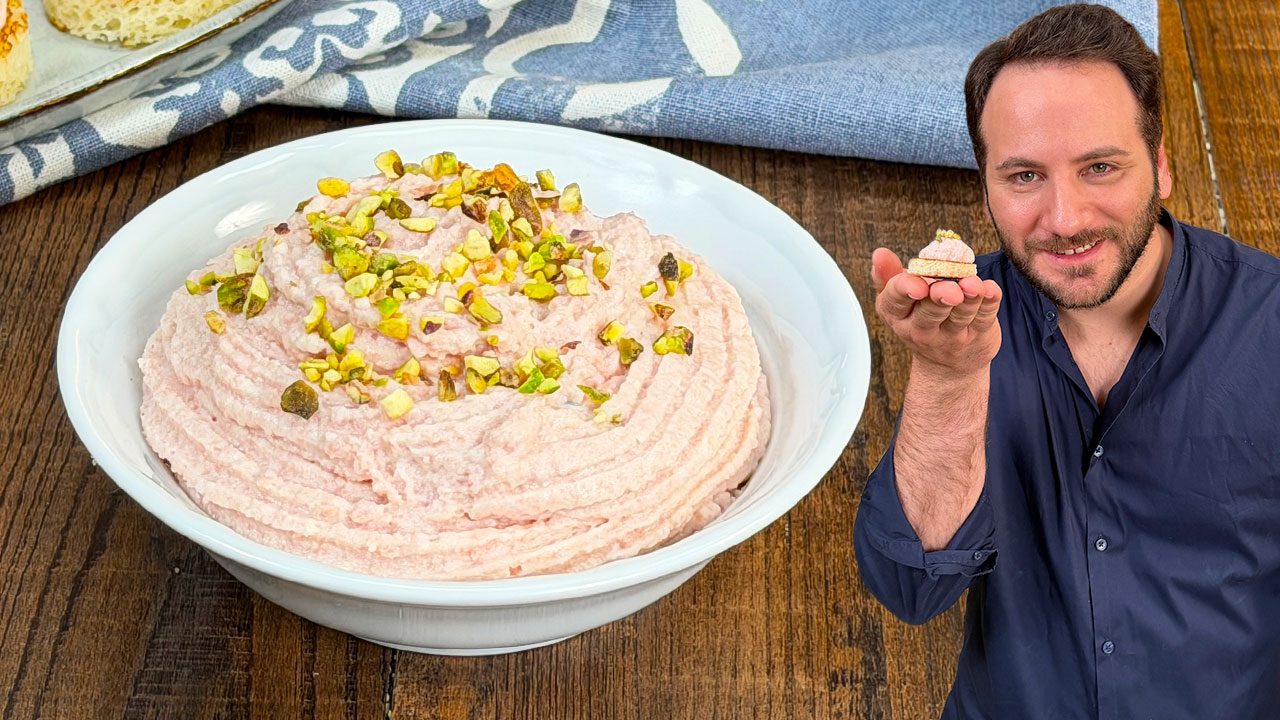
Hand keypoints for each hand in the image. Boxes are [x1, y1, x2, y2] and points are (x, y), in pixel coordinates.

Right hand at [871, 247, 1002, 375]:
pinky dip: (990, 302)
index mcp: (897, 315)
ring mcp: (952, 335)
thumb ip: (888, 276)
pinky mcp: (978, 335)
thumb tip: (879, 253)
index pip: (896, 302)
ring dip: (968, 299)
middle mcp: (922, 330)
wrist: (947, 366)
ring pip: (960, 315)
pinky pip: (985, 317)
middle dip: (940, 298)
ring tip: (974, 285)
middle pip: (930, 312)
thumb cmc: (918, 319)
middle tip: (951, 290)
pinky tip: (990, 289)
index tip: (917, 285)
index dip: (905, 290)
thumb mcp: (898, 302)